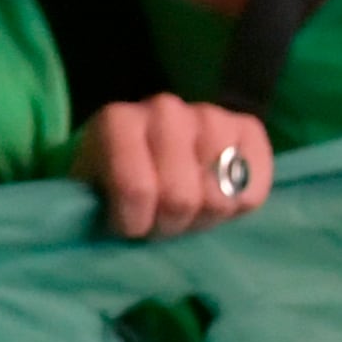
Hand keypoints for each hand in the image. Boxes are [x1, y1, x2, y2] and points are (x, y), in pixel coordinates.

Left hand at [73, 98, 270, 236]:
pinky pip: (251, 193)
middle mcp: (164, 110)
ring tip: (186, 211)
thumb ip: (93, 208)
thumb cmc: (112, 182)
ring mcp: (210, 115)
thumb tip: (110, 232)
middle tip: (159, 222)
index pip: (136, 189)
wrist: (151, 151)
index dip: (134, 224)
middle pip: (180, 198)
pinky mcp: (248, 128)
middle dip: (168, 226)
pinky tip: (215, 197)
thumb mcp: (90, 194)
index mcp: (117, 121)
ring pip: (219, 198)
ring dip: (202, 219)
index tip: (127, 227)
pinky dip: (236, 209)